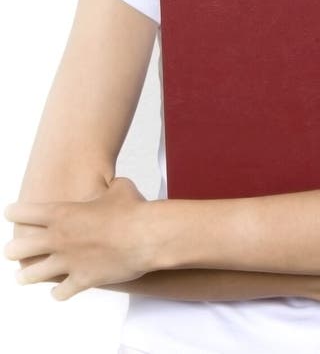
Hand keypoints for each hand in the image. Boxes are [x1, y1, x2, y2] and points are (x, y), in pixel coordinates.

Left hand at [3, 177, 151, 300]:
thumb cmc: (134, 208)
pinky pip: (59, 292)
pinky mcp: (82, 280)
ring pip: (30, 276)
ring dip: (27, 275)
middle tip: (15, 250)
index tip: (13, 213)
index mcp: (62, 213)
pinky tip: (60, 289)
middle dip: (14, 249)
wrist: (147, 235)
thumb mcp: (119, 187)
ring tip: (24, 276)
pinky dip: (59, 291)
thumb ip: (107, 188)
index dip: (15, 212)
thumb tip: (112, 187)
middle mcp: (58, 238)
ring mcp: (68, 261)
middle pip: (17, 248)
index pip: (22, 213)